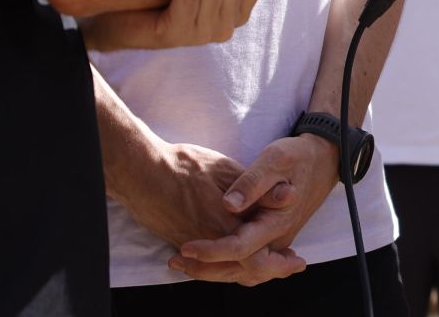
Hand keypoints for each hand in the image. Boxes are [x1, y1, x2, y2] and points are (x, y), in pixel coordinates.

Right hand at [110, 138, 297, 262]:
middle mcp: (210, 242)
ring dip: (252, 271)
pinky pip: (209, 265)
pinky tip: (239, 259)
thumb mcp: (225, 169)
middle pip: (245, 272)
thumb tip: (286, 195)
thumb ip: (254, 188)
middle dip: (272, 271)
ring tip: (273, 265)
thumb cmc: (183, 166)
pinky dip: (229, 266)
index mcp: (225, 224)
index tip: (297, 262)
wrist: (141, 172)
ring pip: (226, 271)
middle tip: (291, 266)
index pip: (258, 257)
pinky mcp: (181, 242)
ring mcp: (194, 245)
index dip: (280, 263)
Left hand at [174, 134, 337, 283]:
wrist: (325, 159)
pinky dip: (226, 266)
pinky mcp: (273, 239)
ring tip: (182, 262)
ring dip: (213, 270)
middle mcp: (278, 239)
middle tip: (175, 261)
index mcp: (276, 221)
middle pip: (240, 269)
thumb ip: (252, 182)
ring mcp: (277, 242)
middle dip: (205, 269)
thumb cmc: (297, 156)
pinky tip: (205, 257)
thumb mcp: (276, 159)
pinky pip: (249, 264)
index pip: (241, 248)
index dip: (211, 250)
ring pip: (244, 271)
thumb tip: (230, 204)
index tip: (186, 246)